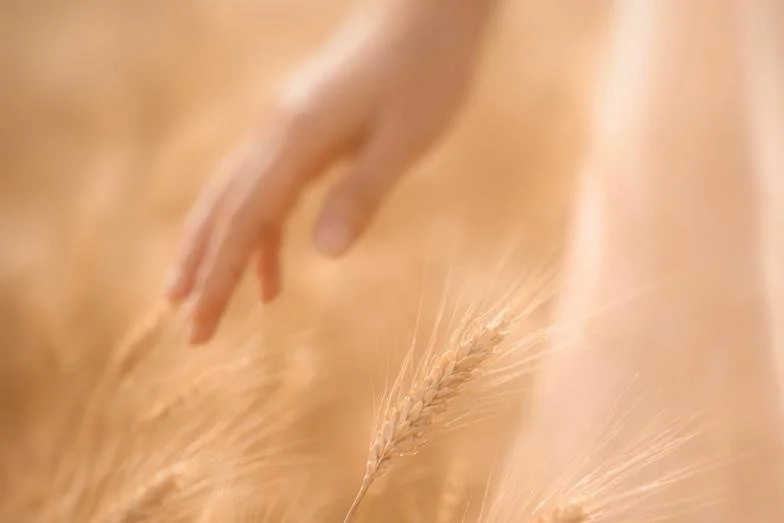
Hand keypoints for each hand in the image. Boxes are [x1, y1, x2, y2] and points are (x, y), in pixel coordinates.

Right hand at [164, 0, 493, 343]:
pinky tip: (272, 271)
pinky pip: (267, 189)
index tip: (197, 326)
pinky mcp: (302, 130)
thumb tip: (325, 256)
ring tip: (204, 302)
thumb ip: (361, 193)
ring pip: (235, 199)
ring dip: (218, 252)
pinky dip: (261, 233)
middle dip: (202, 271)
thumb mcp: (404, 137)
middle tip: (188, 328)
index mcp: (297, 139)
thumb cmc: (426, 70)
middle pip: (223, 211)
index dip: (218, 277)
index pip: (243, 222)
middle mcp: (278, 134)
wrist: (424, 12)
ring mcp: (286, 129)